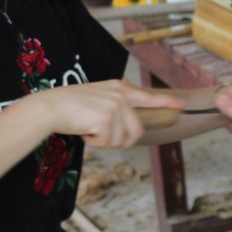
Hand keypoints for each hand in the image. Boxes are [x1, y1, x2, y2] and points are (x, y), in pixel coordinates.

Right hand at [31, 80, 184, 148]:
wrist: (50, 107)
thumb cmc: (69, 106)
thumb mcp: (97, 98)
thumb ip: (115, 106)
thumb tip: (130, 125)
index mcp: (119, 88)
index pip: (148, 96)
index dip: (166, 102)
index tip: (181, 106)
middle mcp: (121, 95)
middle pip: (136, 131)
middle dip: (120, 140)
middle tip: (100, 134)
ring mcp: (115, 106)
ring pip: (122, 140)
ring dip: (104, 142)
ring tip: (89, 128)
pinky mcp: (107, 119)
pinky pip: (108, 143)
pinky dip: (94, 143)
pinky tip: (84, 130)